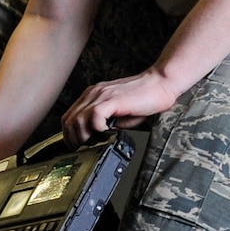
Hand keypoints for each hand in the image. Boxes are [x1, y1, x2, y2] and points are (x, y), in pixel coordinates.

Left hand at [62, 68, 183, 145]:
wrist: (160, 84)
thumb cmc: (144, 98)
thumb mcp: (119, 114)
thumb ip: (107, 123)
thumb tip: (98, 138)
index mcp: (93, 96)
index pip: (69, 117)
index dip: (70, 135)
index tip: (79, 146)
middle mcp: (94, 93)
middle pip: (69, 121)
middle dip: (75, 139)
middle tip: (88, 146)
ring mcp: (101, 95)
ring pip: (77, 120)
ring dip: (85, 136)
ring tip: (98, 140)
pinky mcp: (112, 99)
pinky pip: (94, 116)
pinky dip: (97, 128)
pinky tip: (108, 132)